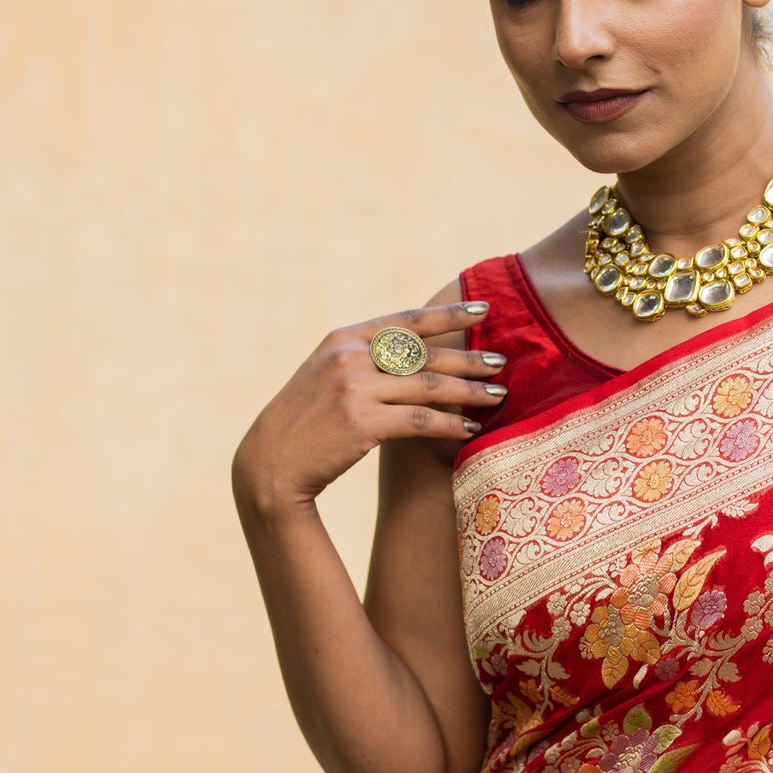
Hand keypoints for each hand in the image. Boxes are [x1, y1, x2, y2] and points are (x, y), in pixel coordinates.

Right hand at [233, 302, 506, 514]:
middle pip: (425, 353)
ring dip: (470, 391)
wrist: (271, 462)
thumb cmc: (306, 422)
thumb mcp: (327, 375)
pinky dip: (450, 424)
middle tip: (501, 362)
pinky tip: (471, 430)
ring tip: (499, 396)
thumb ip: (364, 358)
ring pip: (429, 386)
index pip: (407, 320)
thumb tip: (416, 352)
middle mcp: (349, 357)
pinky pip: (420, 420)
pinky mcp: (361, 422)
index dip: (449, 313)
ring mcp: (354, 388)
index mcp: (343, 338)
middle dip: (469, 358)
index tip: (485, 310)